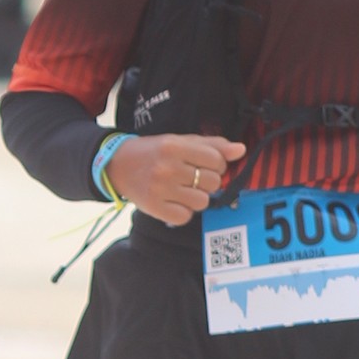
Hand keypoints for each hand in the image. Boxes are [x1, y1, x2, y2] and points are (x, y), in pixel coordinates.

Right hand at [109, 133, 245, 224]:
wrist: (117, 165)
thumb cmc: (155, 152)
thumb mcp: (182, 141)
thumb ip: (213, 145)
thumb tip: (241, 150)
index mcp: (175, 146)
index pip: (216, 160)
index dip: (217, 164)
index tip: (205, 165)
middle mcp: (167, 167)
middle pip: (212, 182)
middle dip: (208, 181)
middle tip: (192, 178)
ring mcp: (160, 189)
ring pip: (202, 202)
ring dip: (197, 198)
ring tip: (183, 190)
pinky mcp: (154, 207)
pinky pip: (185, 217)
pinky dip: (184, 212)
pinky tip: (174, 202)